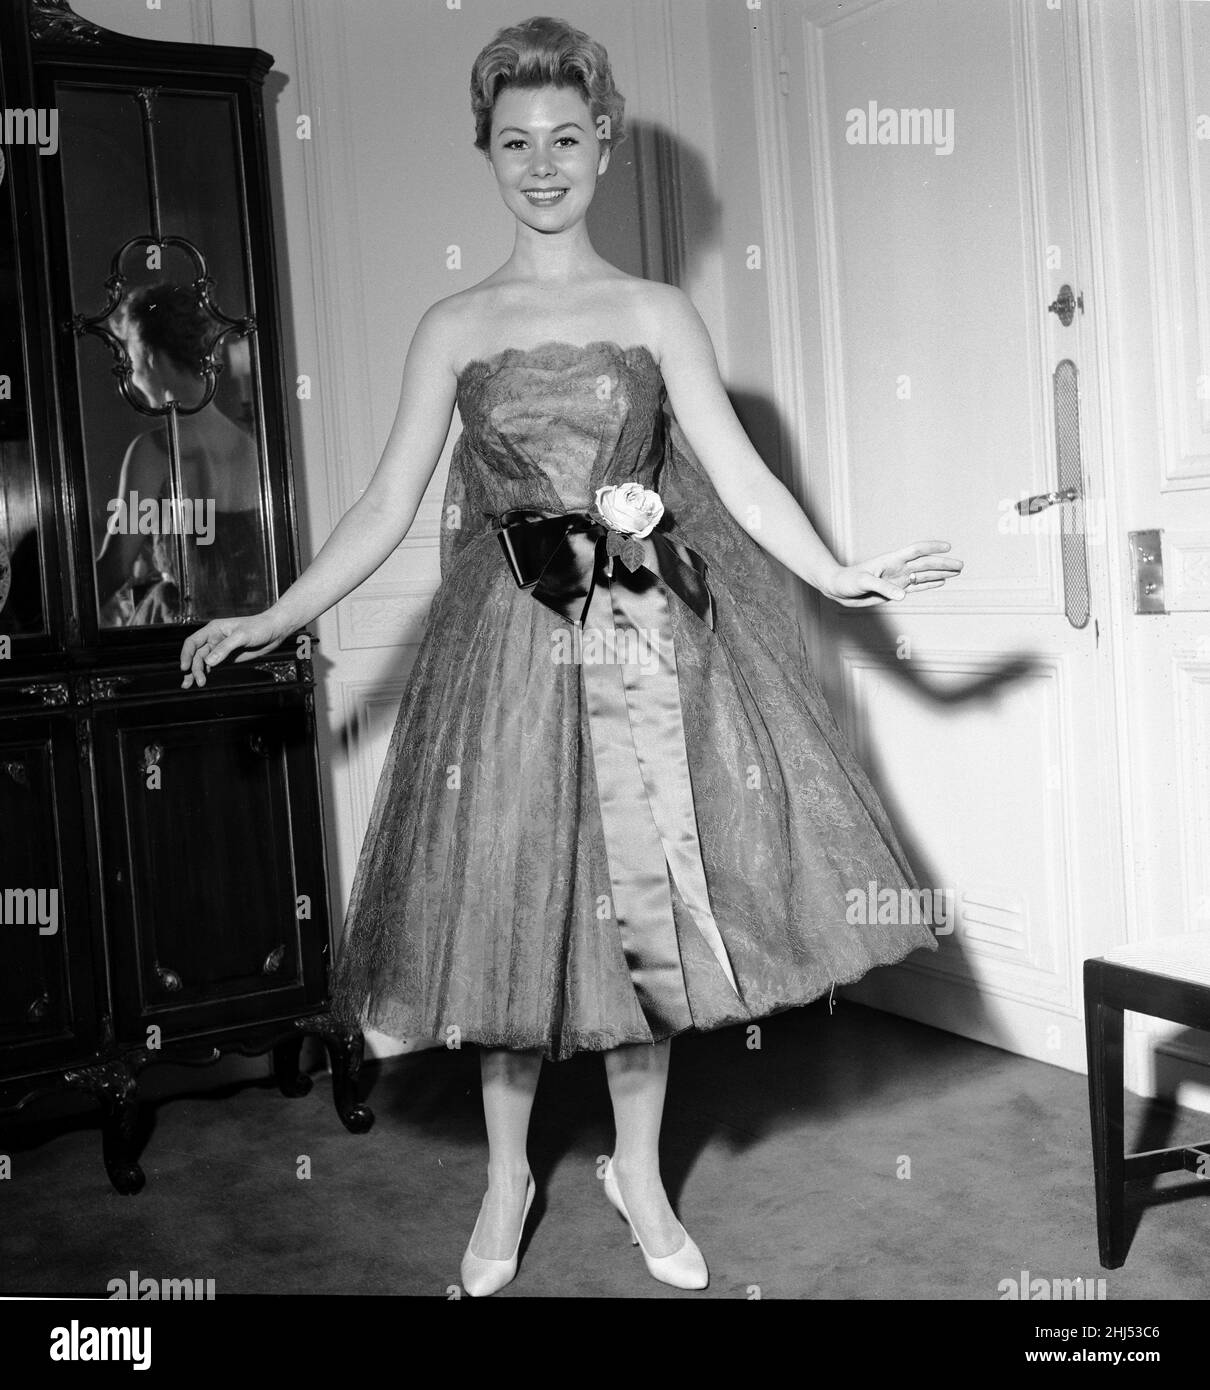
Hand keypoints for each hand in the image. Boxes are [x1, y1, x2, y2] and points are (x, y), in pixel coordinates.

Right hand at [179, 611, 288, 688]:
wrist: (275, 631)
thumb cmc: (259, 628)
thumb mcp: (242, 636)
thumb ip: (225, 648)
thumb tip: (208, 662)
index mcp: (213, 629)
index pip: (193, 642)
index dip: (186, 654)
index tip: (185, 667)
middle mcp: (213, 639)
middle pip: (197, 655)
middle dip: (194, 668)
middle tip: (199, 682)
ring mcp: (220, 649)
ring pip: (202, 662)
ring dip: (196, 673)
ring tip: (192, 685)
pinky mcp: (227, 658)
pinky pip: (212, 666)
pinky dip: (205, 673)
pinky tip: (201, 681)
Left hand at [823, 540, 962, 607]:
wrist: (838, 589)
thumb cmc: (847, 581)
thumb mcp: (863, 582)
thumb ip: (883, 588)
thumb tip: (903, 595)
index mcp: (891, 560)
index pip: (916, 550)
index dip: (931, 548)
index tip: (948, 546)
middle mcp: (897, 568)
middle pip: (925, 564)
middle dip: (943, 564)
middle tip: (961, 565)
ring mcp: (897, 579)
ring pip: (923, 575)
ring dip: (940, 573)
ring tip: (957, 572)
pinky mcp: (895, 590)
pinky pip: (916, 586)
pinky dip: (928, 585)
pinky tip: (940, 582)